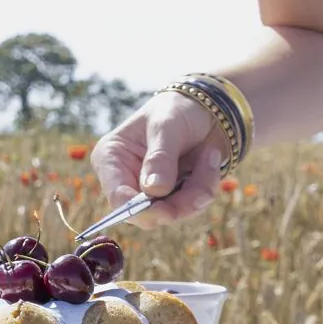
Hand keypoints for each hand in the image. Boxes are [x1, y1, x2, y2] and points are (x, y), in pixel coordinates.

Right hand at [90, 91, 225, 224]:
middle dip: (179, 204)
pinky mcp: (174, 197)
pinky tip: (210, 160)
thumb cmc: (177, 109)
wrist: (206, 108)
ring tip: (210, 156)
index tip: (168, 209)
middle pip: (146, 215)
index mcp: (112, 160)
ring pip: (173, 214)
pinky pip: (191, 207)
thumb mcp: (167, 126)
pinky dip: (206, 186)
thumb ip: (160, 158)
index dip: (140, 210)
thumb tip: (154, 190)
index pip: (117, 197)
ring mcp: (151, 193)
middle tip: (202, 187)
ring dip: (198, 190)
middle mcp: (127, 180)